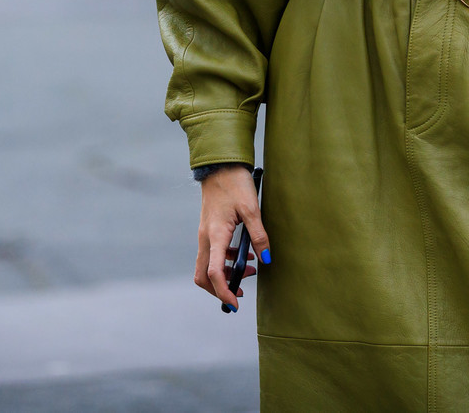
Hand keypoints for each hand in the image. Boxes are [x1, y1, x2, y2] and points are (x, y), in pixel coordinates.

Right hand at [195, 164, 268, 310]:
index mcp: (214, 236)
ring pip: (207, 265)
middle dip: (219, 290)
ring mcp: (205, 234)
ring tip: (250, 270)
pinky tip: (244, 254)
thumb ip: (259, 235)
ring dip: (225, 275)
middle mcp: (205, 238)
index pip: (213, 273)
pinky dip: (226, 261)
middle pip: (203, 276)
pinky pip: (213, 253)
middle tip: (239, 294)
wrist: (220, 165)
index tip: (235, 303)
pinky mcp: (209, 229)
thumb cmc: (235, 184)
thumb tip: (266, 258)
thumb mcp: (252, 209)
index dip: (223, 292)